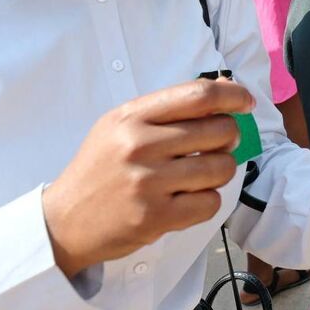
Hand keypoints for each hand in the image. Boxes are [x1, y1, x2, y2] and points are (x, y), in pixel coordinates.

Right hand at [43, 79, 252, 278]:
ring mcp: (148, 182)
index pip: (199, 95)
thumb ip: (170, 108)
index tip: (246, 102)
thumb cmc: (101, 168)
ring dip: (220, 171)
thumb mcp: (123, 125)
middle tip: (215, 147)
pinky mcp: (156, 218)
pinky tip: (188, 199)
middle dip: (228, 138)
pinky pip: (210, 203)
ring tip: (200, 175)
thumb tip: (225, 88)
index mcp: (133, 116)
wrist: (63, 221)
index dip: (233, 95)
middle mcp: (140, 145)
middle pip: (219, 131)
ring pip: (221, 168)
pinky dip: (207, 201)